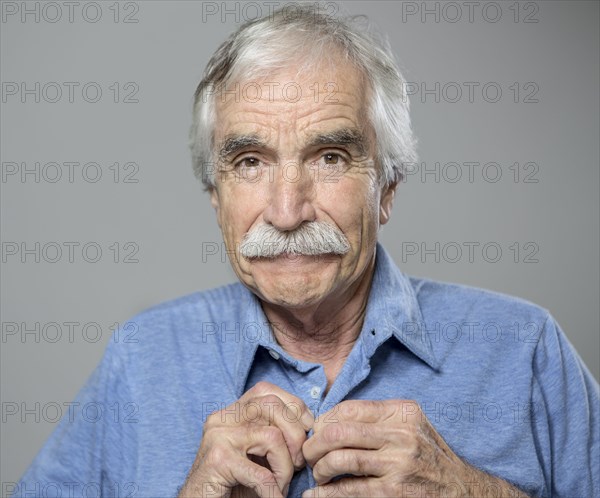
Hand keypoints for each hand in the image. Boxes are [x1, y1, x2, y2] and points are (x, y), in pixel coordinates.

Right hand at [179, 382, 313, 497]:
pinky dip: (274, 491)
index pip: (266, 391)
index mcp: (231, 413)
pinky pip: (261, 474)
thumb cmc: (232, 484)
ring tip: (281, 485)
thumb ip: (273, 433)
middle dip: (296, 434)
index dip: (293, 406)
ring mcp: (218, 437)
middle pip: (271, 405)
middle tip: (299, 462)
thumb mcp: (256, 453)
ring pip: (272, 436)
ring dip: (286, 466)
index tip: (307, 430)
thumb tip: (308, 425)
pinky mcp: (218, 461)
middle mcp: (222, 418)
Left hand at [302, 399, 527, 496]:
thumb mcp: (410, 426)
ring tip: (318, 475)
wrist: (463, 491)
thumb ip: (377, 419)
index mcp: (401, 412)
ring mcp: (398, 463)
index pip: (348, 408)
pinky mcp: (394, 491)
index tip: (316, 434)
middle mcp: (401, 433)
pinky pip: (350, 489)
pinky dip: (326, 493)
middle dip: (314, 444)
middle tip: (308, 455)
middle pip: (338, 431)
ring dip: (319, 468)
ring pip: (340, 458)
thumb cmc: (428, 457)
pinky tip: (315, 495)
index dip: (324, 421)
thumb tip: (328, 422)